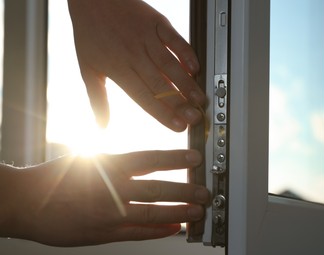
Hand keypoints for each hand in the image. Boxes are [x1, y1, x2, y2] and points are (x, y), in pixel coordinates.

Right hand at [0, 150, 208, 246]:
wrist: (27, 202)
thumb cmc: (55, 178)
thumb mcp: (88, 158)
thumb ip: (117, 162)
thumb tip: (143, 162)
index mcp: (109, 165)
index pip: (151, 159)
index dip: (176, 158)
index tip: (194, 157)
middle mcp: (113, 188)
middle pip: (158, 188)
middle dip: (186, 190)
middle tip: (204, 191)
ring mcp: (110, 213)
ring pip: (153, 213)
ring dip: (179, 212)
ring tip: (198, 211)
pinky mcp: (104, 233)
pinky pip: (138, 233)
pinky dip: (159, 230)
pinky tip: (175, 227)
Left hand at [67, 0, 205, 130]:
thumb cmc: (90, 32)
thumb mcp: (88, 68)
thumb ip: (97, 99)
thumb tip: (101, 125)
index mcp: (119, 69)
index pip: (144, 97)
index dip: (162, 113)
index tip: (177, 126)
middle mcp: (134, 55)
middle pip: (160, 84)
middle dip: (179, 103)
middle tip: (194, 118)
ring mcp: (146, 38)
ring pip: (170, 64)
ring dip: (186, 83)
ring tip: (199, 99)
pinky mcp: (156, 22)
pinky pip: (174, 39)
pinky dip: (186, 52)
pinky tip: (195, 66)